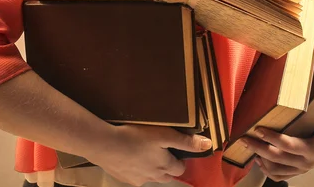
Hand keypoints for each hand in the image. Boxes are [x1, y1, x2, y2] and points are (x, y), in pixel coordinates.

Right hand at [87, 124, 211, 185]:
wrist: (105, 144)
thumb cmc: (137, 136)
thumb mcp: (164, 134)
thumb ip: (185, 141)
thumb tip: (208, 145)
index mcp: (164, 166)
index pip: (180, 169)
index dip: (181, 160)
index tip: (178, 151)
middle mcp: (153, 177)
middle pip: (166, 176)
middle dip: (169, 167)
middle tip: (164, 152)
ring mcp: (137, 180)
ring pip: (151, 177)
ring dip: (153, 169)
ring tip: (148, 154)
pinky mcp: (123, 178)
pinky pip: (136, 176)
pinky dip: (138, 169)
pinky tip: (132, 158)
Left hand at [243, 92, 313, 181]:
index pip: (288, 145)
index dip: (272, 138)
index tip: (258, 129)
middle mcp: (307, 162)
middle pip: (277, 159)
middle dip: (258, 149)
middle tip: (243, 138)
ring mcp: (302, 167)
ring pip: (276, 170)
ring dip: (260, 160)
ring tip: (248, 146)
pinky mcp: (299, 169)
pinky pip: (280, 175)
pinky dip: (267, 169)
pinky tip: (258, 158)